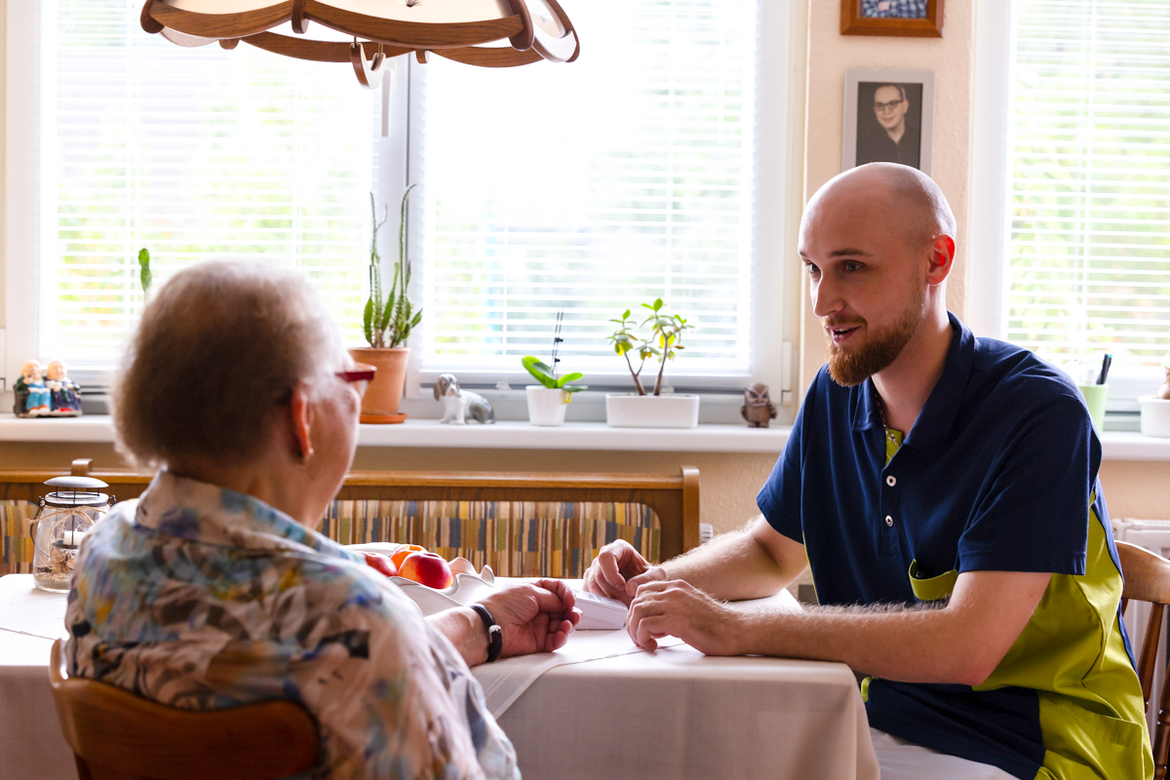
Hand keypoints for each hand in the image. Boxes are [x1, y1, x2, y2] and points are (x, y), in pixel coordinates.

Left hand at [478, 579, 581, 658]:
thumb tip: (565, 602)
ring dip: (568, 625)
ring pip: (562, 625)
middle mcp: (537, 608)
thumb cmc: (504, 605)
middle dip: (571, 612)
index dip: (566, 595)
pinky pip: (555, 641)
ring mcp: (538, 625)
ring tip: (566, 626)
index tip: (570, 600)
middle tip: (573, 615)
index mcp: (534, 592)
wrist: (490, 626)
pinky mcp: (537, 642)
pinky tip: (560, 635)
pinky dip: (560, 638)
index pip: (557, 591)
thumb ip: (552, 597)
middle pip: (563, 610)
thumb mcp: (531, 592)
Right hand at [583, 540, 666, 605]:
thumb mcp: (656, 576)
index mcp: (619, 548)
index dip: (612, 574)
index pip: (606, 557)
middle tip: (626, 601)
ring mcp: (595, 568)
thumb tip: (629, 587)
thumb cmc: (650, 577)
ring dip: (608, 598)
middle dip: (612, 591)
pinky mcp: (591, 582)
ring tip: (623, 604)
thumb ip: (647, 579)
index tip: (623, 587)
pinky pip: (590, 593)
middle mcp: (604, 556)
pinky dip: (601, 601)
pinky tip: (615, 604)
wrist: (645, 584)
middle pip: (598, 574)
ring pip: (593, 585)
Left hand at [626, 579, 744, 654]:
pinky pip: (645, 625)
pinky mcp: (677, 621)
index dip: (637, 608)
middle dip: (633, 621)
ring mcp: (675, 604)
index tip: (641, 623)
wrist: (736, 630)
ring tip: (644, 642)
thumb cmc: (716, 624)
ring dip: (635, 630)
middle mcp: (674, 591)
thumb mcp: (691, 606)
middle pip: (637, 601)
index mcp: (677, 586)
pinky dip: (643, 638)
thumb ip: (673, 607)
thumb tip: (655, 621)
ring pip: (637, 611)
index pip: (643, 590)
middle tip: (640, 636)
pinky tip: (653, 645)